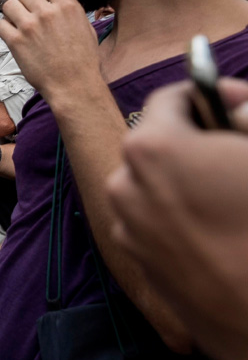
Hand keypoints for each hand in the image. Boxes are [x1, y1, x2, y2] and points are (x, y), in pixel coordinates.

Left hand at [0, 0, 98, 99]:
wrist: (73, 85)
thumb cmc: (83, 60)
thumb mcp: (86, 29)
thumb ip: (74, 10)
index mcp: (68, 6)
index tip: (43, 5)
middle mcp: (47, 12)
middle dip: (27, 4)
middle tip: (30, 18)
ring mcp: (30, 26)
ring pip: (9, 5)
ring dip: (12, 14)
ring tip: (19, 26)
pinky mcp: (15, 41)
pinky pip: (0, 24)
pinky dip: (4, 30)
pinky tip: (12, 37)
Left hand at [107, 78, 247, 359]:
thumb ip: (244, 111)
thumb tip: (227, 98)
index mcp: (153, 148)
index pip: (170, 98)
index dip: (208, 96)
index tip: (235, 106)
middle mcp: (125, 185)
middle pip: (158, 143)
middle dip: (196, 142)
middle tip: (236, 154)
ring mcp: (126, 228)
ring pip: (154, 183)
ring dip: (186, 181)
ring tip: (232, 200)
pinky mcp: (138, 263)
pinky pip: (154, 221)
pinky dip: (180, 217)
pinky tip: (223, 234)